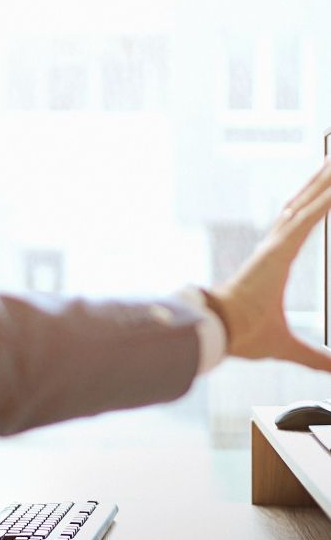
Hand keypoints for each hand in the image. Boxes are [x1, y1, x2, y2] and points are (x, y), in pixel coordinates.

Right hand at [211, 160, 330, 370]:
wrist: (219, 334)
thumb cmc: (243, 336)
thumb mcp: (288, 346)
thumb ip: (314, 357)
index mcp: (275, 263)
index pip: (302, 225)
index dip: (316, 204)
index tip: (326, 188)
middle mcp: (274, 247)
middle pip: (305, 205)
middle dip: (322, 182)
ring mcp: (275, 246)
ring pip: (309, 204)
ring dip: (326, 182)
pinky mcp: (278, 250)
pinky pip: (308, 217)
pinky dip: (324, 200)